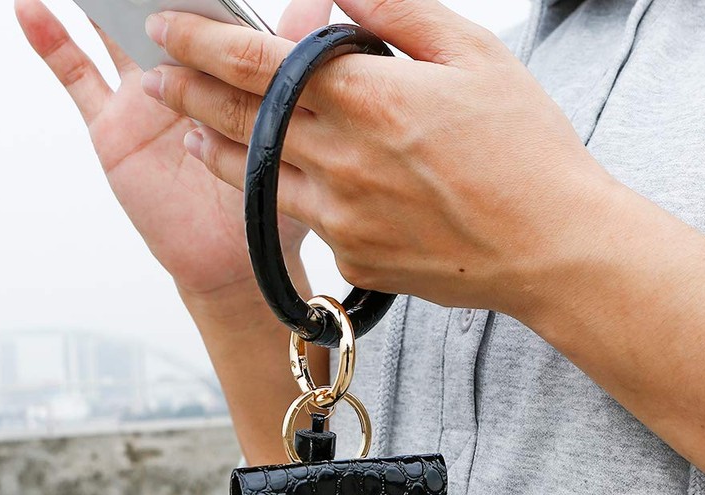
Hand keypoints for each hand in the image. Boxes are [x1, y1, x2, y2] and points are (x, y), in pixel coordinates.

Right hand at [15, 0, 331, 298]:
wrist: (230, 261)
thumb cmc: (265, 204)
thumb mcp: (287, 135)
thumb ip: (293, 68)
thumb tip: (317, 5)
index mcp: (227, 77)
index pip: (213, 17)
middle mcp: (185, 80)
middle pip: (161, 17)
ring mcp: (144, 100)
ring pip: (112, 34)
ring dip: (98, 1)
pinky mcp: (112, 127)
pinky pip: (77, 79)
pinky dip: (52, 44)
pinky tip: (30, 10)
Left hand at [138, 0, 613, 316]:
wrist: (549, 248)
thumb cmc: (524, 150)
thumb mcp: (473, 54)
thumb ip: (395, 13)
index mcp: (368, 100)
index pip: (256, 62)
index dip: (200, 41)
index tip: (167, 27)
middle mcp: (341, 162)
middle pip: (239, 121)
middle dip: (187, 94)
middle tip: (156, 80)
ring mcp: (341, 219)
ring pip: (255, 178)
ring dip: (216, 149)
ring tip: (192, 131)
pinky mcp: (352, 259)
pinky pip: (306, 221)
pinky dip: (287, 195)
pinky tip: (284, 181)